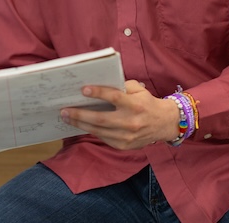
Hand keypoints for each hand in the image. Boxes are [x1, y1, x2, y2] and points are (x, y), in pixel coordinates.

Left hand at [58, 79, 180, 149]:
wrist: (164, 124)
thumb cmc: (146, 102)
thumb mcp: (138, 89)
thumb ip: (121, 86)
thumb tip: (98, 83)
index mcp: (135, 105)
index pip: (115, 98)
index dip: (98, 93)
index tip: (83, 89)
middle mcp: (131, 122)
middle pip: (101, 119)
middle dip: (80, 115)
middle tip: (64, 110)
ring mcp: (127, 136)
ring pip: (99, 131)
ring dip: (80, 124)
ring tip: (67, 118)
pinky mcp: (124, 145)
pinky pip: (103, 138)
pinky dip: (90, 131)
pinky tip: (80, 125)